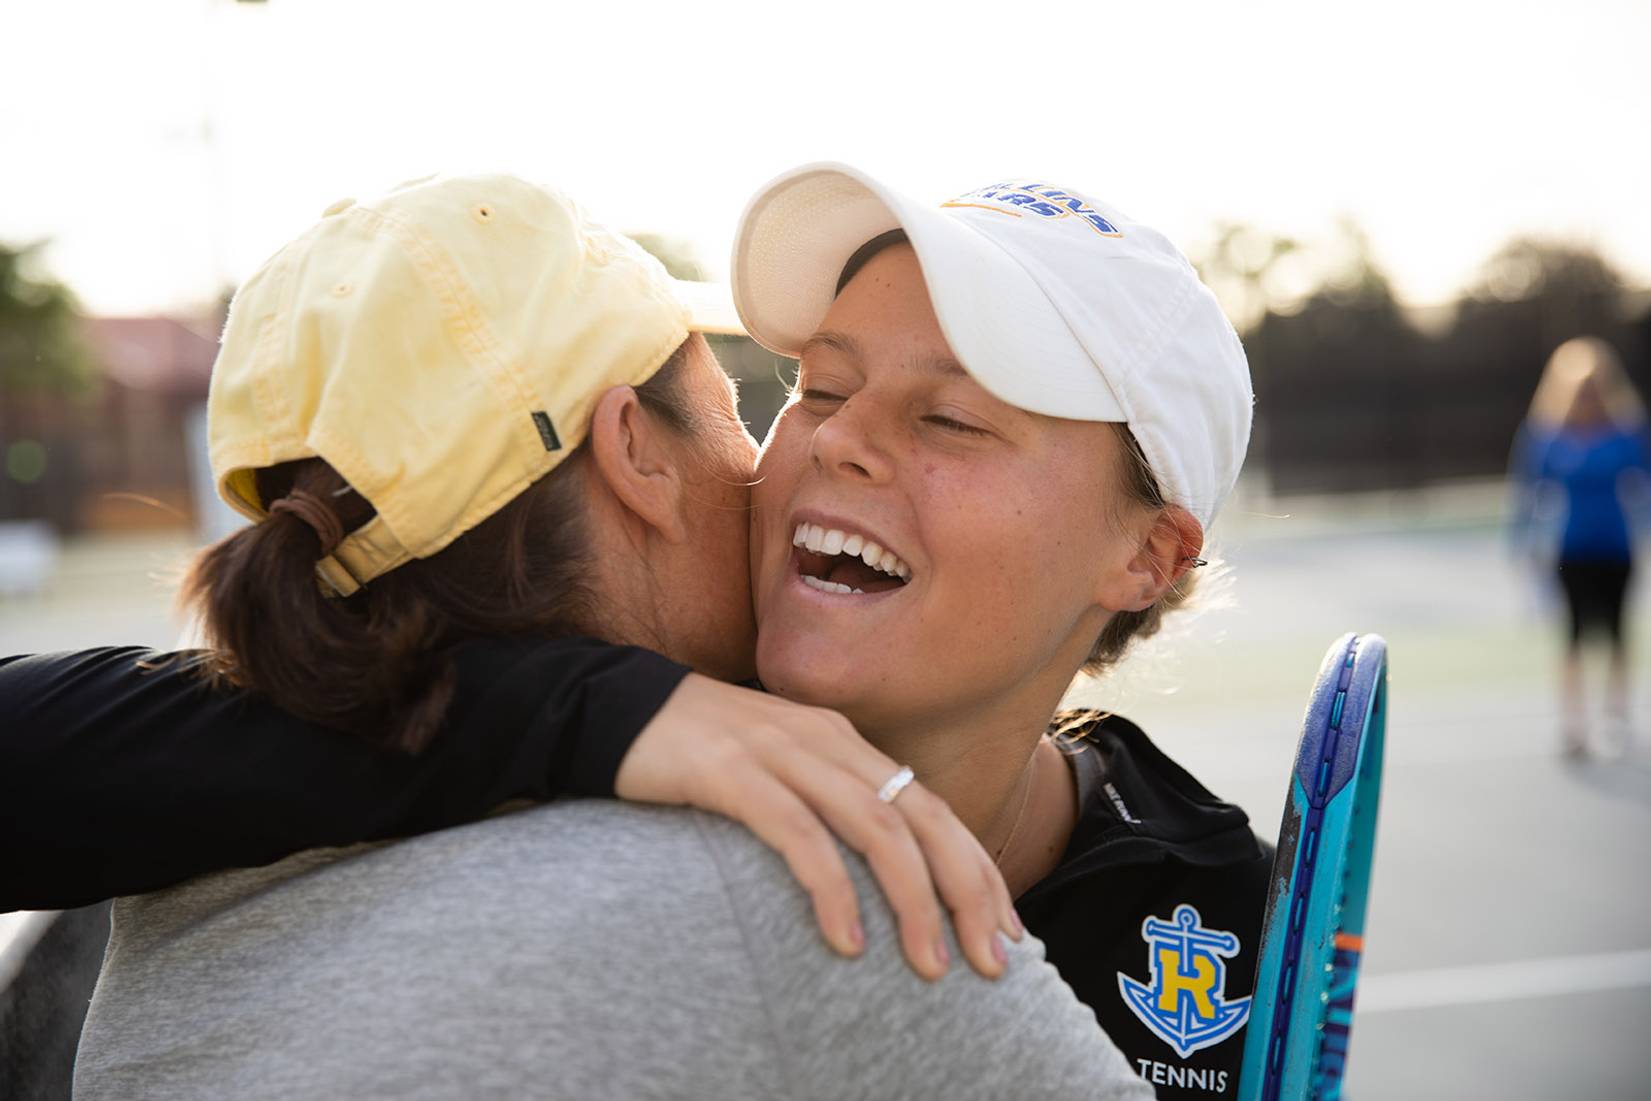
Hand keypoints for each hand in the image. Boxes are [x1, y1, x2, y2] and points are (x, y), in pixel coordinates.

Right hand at [616, 673, 1020, 980]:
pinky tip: (846, 939)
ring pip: (874, 825)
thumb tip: (875, 873)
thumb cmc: (698, 754)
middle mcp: (825, 741)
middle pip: (921, 816)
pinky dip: (830, 886)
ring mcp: (780, 751)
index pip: (933, 806)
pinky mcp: (730, 771)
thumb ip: (826, 808)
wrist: (608, 705)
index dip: (976, 868)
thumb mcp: (779, 774)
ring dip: (911, 899)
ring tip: (930, 965)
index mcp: (844, 742)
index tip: (1007, 929)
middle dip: (966, 891)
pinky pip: (796, 832)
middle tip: (990, 961)